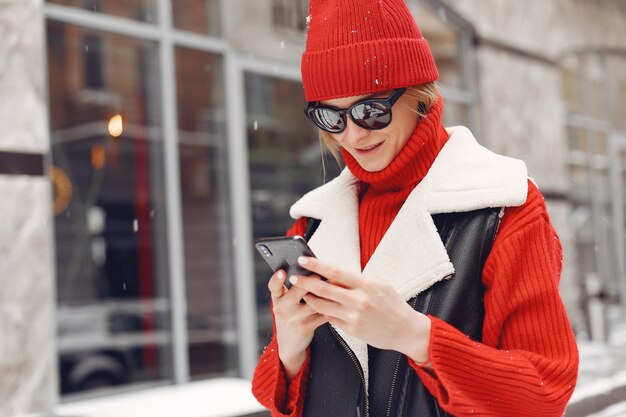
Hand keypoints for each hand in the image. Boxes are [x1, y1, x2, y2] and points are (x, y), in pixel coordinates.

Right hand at [267, 269, 327, 378]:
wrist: (289, 345)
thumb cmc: (290, 318)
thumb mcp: (285, 304)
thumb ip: (292, 290)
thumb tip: (312, 270)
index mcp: (277, 299)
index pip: (274, 286)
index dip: (277, 278)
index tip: (283, 272)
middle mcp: (283, 308)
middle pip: (297, 290)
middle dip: (311, 281)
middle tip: (320, 274)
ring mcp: (293, 319)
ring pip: (313, 301)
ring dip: (325, 293)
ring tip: (333, 286)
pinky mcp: (305, 327)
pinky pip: (322, 313)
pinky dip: (330, 306)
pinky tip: (336, 302)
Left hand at [289, 257, 430, 363]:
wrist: (406, 330)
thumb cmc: (393, 304)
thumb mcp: (379, 285)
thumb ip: (357, 280)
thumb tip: (333, 273)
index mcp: (366, 285)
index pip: (336, 271)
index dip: (317, 265)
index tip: (303, 260)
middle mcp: (359, 301)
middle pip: (324, 289)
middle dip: (305, 282)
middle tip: (293, 277)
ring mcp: (354, 317)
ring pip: (323, 305)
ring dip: (310, 298)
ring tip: (302, 292)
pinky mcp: (351, 330)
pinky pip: (330, 318)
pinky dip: (322, 310)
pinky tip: (318, 305)